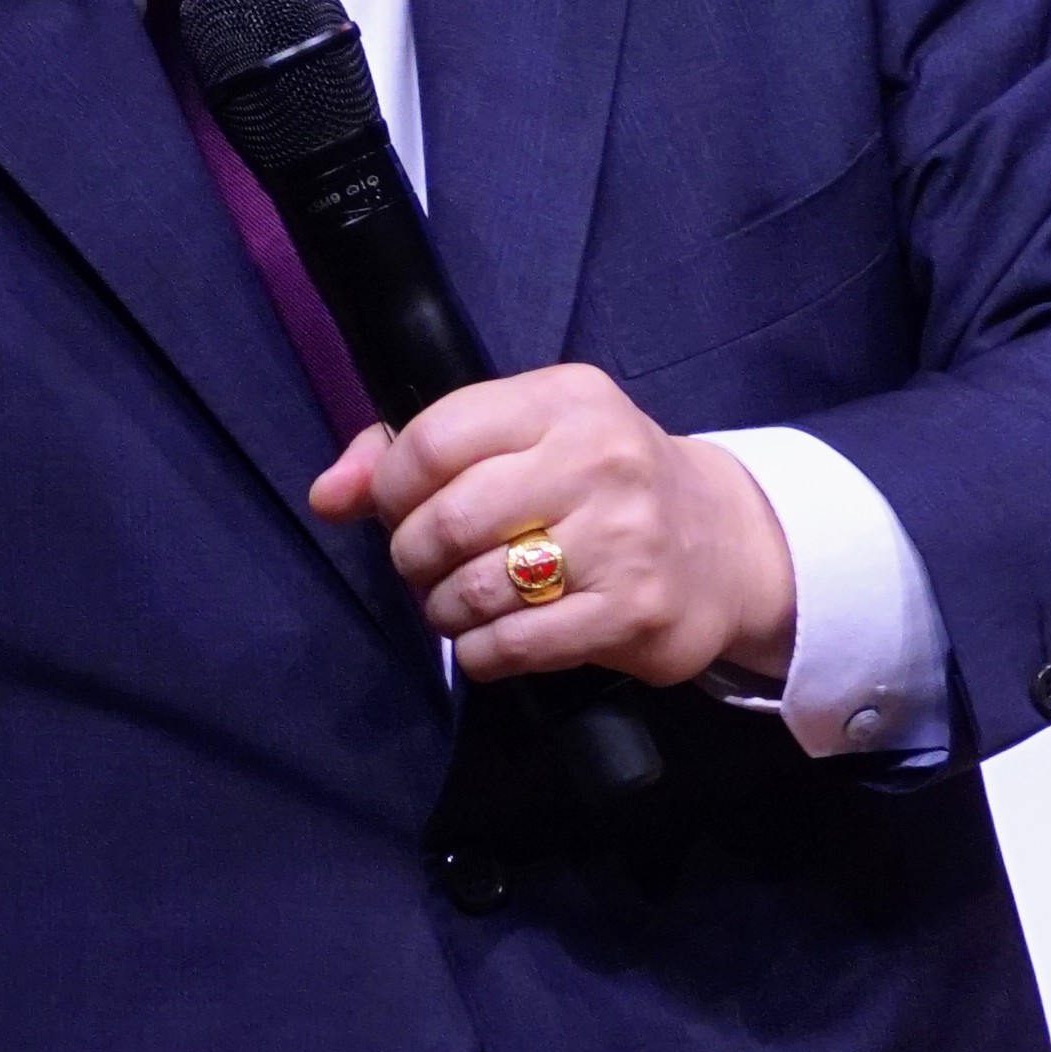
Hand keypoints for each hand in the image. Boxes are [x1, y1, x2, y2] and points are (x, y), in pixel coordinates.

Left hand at [305, 365, 799, 690]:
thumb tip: (326, 496)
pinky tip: (489, 640)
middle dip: (414, 556)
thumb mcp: (521, 437)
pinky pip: (513, 645)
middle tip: (427, 566)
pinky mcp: (635, 613)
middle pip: (447, 520)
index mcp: (564, 399)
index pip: (434, 440)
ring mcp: (624, 539)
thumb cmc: (597, 484)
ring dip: (443, 609)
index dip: (393, 488)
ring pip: (474, 588)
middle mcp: (601, 459)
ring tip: (458, 602)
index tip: (401, 510)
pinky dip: (479, 652)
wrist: (724, 545)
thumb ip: (411, 453)